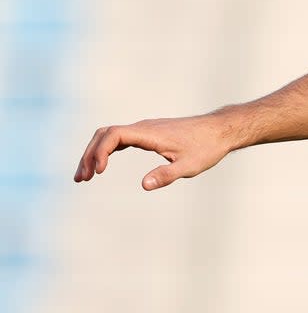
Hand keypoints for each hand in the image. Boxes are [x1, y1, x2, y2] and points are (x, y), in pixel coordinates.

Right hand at [74, 115, 232, 190]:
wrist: (220, 130)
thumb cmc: (207, 147)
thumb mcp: (189, 166)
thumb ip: (167, 175)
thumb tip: (144, 185)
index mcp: (150, 133)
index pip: (114, 135)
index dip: (101, 152)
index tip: (99, 172)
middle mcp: (144, 127)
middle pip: (105, 134)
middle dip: (89, 155)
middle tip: (81, 179)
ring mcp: (145, 129)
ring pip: (110, 136)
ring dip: (95, 153)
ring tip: (85, 177)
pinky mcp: (149, 134)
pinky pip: (120, 138)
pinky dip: (107, 151)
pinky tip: (102, 166)